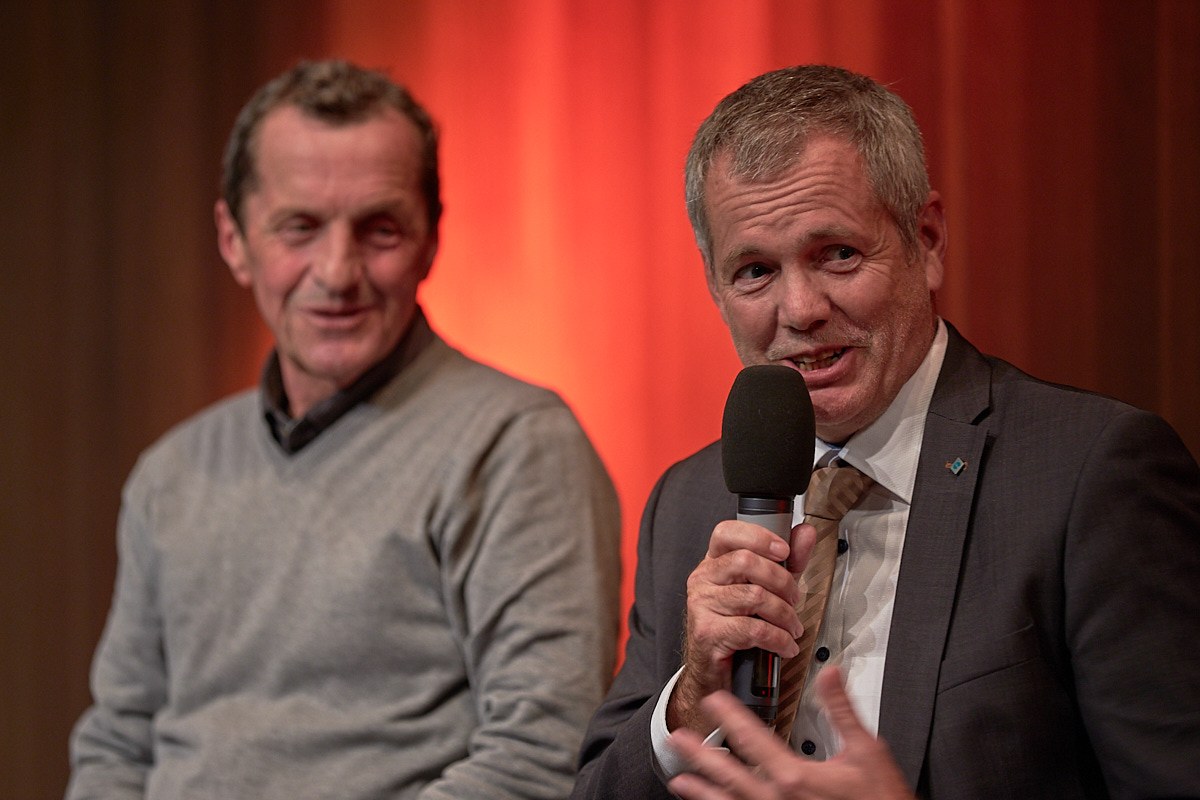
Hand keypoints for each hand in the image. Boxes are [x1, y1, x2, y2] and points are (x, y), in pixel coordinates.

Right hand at [667, 521, 815, 733]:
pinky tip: (785, 645)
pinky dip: (778, 639)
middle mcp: (703, 579)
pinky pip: (752, 629)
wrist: (715, 671)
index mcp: (714, 562)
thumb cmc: (739, 625)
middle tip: (794, 599)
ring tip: (793, 627)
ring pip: (754, 596)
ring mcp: (701, 605)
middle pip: (745, 562)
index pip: (726, 532)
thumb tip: (805, 532)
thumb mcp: (767, 588)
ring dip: (784, 614)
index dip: (757, 536)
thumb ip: (787, 561)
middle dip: (782, 581)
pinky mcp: (707, 632)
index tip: (784, 550)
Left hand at [667, 667, 913, 799]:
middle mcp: (778, 798)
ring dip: (703, 791)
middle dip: (702, 754)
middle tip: (677, 739)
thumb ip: (842, 710)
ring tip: (680, 781)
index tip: (713, 700)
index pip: (753, 737)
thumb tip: (831, 674)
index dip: (730, 715)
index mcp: (795, 775)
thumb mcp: (866, 750)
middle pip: (730, 772)